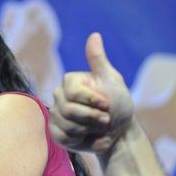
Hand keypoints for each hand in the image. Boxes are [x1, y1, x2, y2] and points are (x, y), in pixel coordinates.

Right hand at [49, 33, 134, 154]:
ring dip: (90, 130)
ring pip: (67, 125)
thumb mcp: (112, 81)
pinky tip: (92, 137)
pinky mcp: (56, 133)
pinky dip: (83, 141)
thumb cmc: (118, 103)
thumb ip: (98, 61)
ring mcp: (56, 115)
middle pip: (69, 110)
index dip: (92, 101)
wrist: (119, 131)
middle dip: (93, 118)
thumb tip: (94, 35)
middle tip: (106, 119)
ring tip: (100, 128)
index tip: (107, 104)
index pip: (73, 93)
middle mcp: (59, 96)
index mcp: (70, 82)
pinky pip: (63, 137)